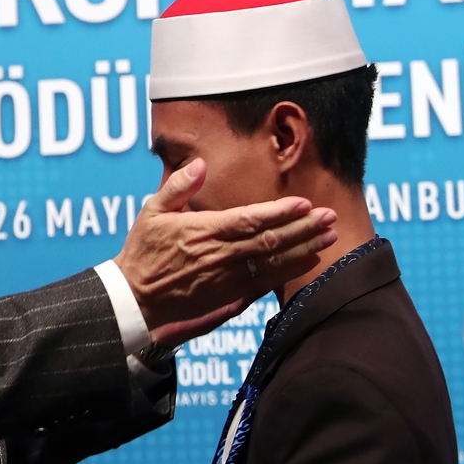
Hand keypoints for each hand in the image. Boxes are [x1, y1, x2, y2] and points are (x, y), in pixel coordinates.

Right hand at [115, 159, 336, 337]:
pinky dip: (289, 272)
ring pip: (273, 263)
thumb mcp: (151, 211)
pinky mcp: (228, 296)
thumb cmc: (143, 251)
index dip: (280, 213)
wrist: (133, 298)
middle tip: (330, 217)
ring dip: (304, 249)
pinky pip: (265, 284)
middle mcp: (218, 256)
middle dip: (304, 229)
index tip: (305, 203)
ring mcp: (225, 278)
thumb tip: (201, 164)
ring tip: (330, 236)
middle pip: (270, 241)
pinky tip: (310, 262)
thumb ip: (178, 186)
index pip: (249, 220)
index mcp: (202, 231)